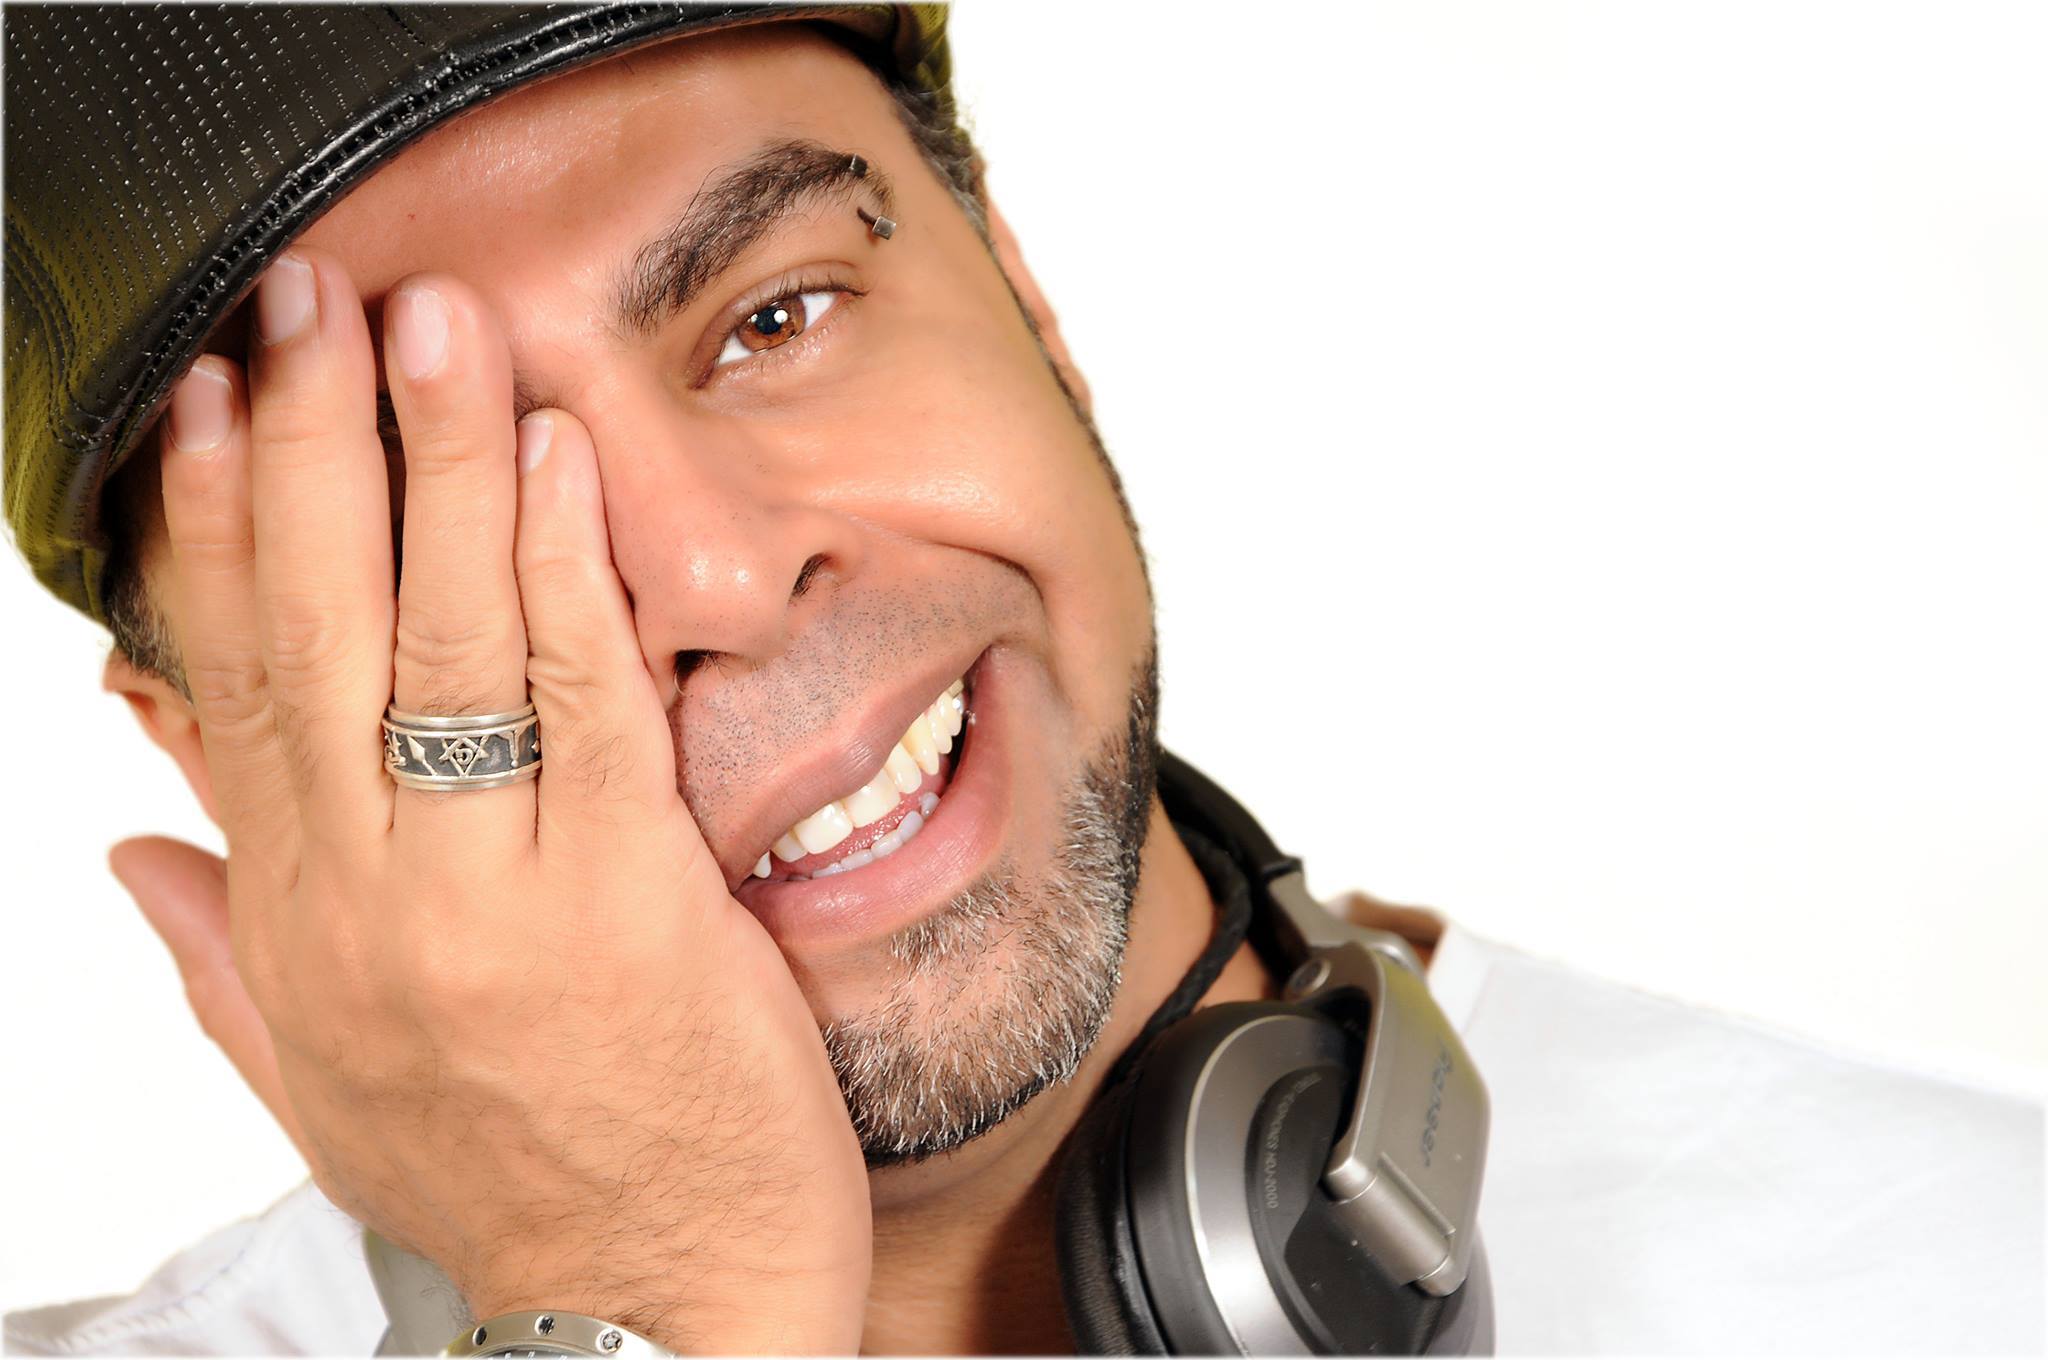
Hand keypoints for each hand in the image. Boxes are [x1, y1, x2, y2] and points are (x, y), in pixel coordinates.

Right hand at [115, 248, 869, 1351]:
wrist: (651, 1321)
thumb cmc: (515, 1188)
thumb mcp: (327, 1082)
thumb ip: (224, 954)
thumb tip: (130, 844)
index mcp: (301, 926)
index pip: (232, 688)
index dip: (212, 533)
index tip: (203, 407)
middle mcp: (372, 901)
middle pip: (318, 635)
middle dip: (305, 451)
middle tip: (294, 298)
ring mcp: (492, 901)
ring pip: (440, 647)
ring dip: (430, 467)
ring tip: (419, 323)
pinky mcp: (624, 907)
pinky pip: (580, 708)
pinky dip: (559, 573)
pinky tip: (549, 463)